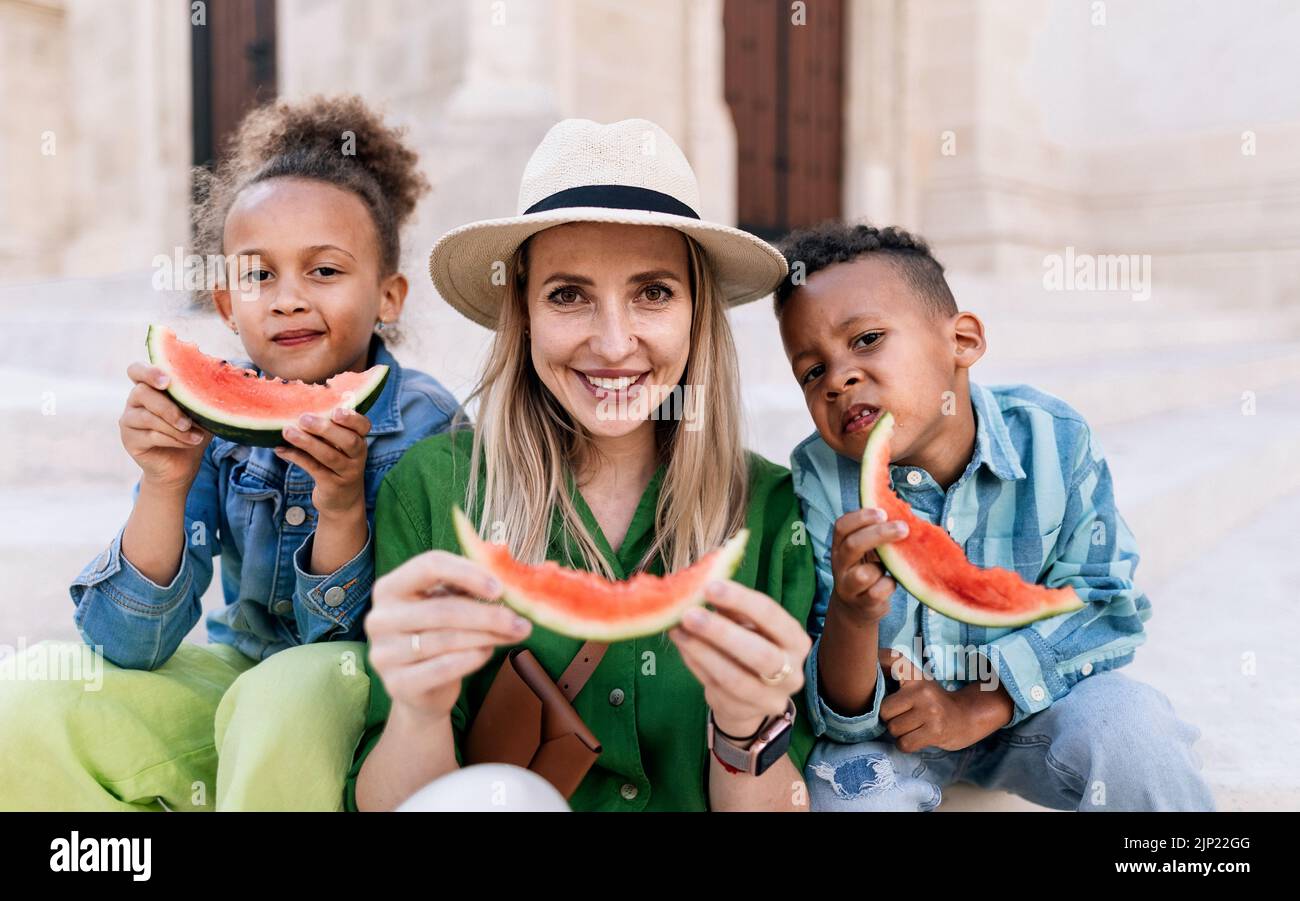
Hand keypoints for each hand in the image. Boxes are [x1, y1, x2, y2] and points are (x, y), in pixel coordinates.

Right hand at [120, 362, 211, 491]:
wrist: (181, 465)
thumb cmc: (192, 432)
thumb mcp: (201, 413)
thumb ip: (203, 396)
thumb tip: (221, 383)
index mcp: (151, 387)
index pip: (137, 370)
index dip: (149, 372)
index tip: (167, 381)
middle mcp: (135, 400)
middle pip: (142, 393)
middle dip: (167, 407)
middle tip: (186, 421)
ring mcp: (129, 419)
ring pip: (147, 417)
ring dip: (175, 427)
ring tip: (196, 435)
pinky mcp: (129, 439)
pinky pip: (151, 436)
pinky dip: (174, 439)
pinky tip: (190, 442)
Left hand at [274, 407, 370, 515]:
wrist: (343, 502)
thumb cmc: (336, 466)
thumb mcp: (340, 449)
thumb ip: (328, 431)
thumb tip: (298, 409)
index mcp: (360, 441)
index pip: (363, 426)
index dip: (352, 418)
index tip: (336, 411)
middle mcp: (357, 457)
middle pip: (348, 441)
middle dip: (326, 428)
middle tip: (303, 418)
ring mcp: (347, 472)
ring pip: (329, 456)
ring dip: (307, 442)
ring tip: (287, 431)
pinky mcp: (332, 485)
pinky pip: (313, 468)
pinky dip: (296, 457)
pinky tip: (280, 450)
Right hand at [364, 549, 530, 722]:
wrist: (421, 689)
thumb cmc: (438, 636)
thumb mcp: (448, 604)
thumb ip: (468, 589)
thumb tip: (509, 580)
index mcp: (389, 588)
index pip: (428, 565)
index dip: (468, 573)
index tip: (500, 588)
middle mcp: (379, 618)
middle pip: (442, 608)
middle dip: (488, 614)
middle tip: (522, 621)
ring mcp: (384, 653)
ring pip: (446, 639)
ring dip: (488, 636)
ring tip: (514, 634)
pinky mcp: (397, 683)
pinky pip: (444, 667)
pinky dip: (473, 658)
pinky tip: (488, 653)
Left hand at [670, 580, 811, 738]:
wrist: (752, 696)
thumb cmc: (750, 646)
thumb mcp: (748, 625)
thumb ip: (731, 609)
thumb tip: (700, 586)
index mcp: (796, 641)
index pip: (772, 616)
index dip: (741, 600)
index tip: (710, 586)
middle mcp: (792, 673)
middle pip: (760, 654)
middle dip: (721, 632)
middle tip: (689, 614)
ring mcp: (770, 698)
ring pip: (735, 678)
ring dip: (702, 652)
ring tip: (677, 630)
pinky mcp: (745, 713)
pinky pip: (716, 688)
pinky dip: (696, 665)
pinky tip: (682, 646)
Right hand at [829, 507, 905, 624]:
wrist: (856, 608)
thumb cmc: (867, 571)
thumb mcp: (865, 552)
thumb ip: (875, 536)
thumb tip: (900, 515)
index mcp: (839, 547)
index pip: (841, 527)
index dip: (861, 517)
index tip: (883, 512)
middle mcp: (840, 565)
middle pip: (852, 545)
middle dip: (879, 534)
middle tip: (903, 528)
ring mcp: (847, 586)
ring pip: (863, 574)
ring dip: (882, 568)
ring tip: (890, 567)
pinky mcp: (860, 603)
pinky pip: (877, 593)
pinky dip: (888, 586)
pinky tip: (891, 582)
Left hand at [878, 649, 1012, 751]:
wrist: (965, 718)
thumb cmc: (933, 703)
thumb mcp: (918, 684)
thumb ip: (897, 678)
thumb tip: (868, 672)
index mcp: (917, 677)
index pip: (894, 660)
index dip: (880, 659)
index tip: (872, 661)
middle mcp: (922, 691)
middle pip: (885, 710)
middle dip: (889, 719)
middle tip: (902, 717)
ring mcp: (930, 711)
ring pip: (894, 729)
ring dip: (898, 733)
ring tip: (911, 728)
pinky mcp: (935, 731)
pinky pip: (904, 743)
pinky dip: (905, 745)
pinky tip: (915, 738)